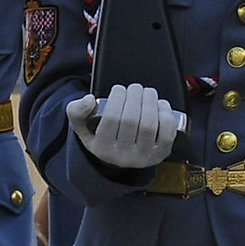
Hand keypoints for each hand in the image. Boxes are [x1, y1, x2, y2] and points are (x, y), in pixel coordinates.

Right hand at [66, 84, 181, 169]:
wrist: (119, 155)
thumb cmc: (100, 134)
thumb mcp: (82, 125)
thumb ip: (76, 110)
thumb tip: (90, 100)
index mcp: (102, 149)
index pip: (112, 118)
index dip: (118, 98)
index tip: (119, 89)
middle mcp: (123, 157)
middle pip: (131, 120)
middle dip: (135, 96)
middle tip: (135, 88)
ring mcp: (144, 157)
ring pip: (149, 125)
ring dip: (150, 102)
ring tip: (147, 92)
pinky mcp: (161, 154)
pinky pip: (167, 134)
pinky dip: (166, 115)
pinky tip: (160, 105)